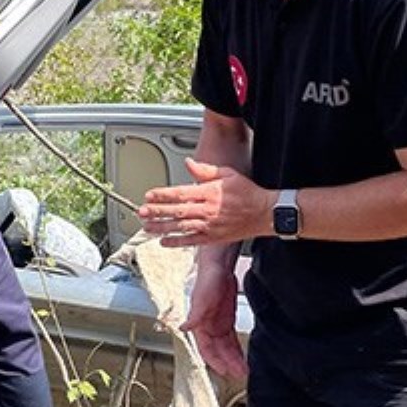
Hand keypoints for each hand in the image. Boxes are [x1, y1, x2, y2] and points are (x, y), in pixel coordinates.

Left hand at [138, 158, 272, 247]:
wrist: (264, 213)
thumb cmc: (247, 193)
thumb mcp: (228, 174)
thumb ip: (206, 170)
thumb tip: (189, 163)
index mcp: (210, 193)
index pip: (181, 193)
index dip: (163, 195)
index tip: (149, 195)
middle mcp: (208, 210)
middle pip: (177, 211)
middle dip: (157, 212)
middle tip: (141, 212)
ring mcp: (210, 226)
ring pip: (181, 227)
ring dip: (162, 227)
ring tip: (147, 226)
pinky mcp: (213, 238)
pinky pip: (191, 241)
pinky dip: (177, 242)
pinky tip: (164, 242)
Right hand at [181, 265, 247, 379]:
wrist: (219, 265)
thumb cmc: (208, 278)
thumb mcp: (201, 298)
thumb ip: (194, 315)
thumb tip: (182, 328)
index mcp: (199, 324)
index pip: (206, 349)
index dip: (214, 361)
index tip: (224, 371)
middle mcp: (208, 327)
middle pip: (218, 351)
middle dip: (228, 364)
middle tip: (240, 374)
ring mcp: (218, 324)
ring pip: (226, 347)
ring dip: (234, 359)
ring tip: (244, 370)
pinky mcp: (227, 319)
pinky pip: (232, 339)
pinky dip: (237, 349)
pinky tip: (243, 357)